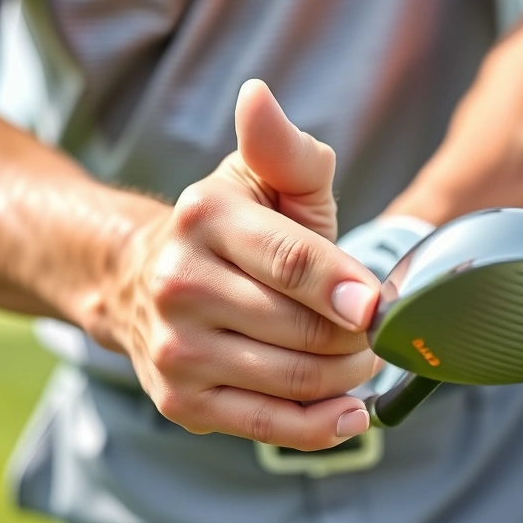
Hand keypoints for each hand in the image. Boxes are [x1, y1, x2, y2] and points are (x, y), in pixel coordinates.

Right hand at [115, 81, 382, 450]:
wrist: (142, 282)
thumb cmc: (230, 230)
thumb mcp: (260, 180)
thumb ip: (281, 147)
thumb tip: (258, 95)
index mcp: (203, 218)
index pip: (291, 260)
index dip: (345, 288)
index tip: (380, 306)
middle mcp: (179, 284)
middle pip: (301, 328)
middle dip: (356, 335)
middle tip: (372, 328)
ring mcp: (175, 349)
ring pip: (292, 379)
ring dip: (346, 375)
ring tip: (357, 357)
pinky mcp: (180, 401)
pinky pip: (267, 426)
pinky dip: (321, 426)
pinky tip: (349, 411)